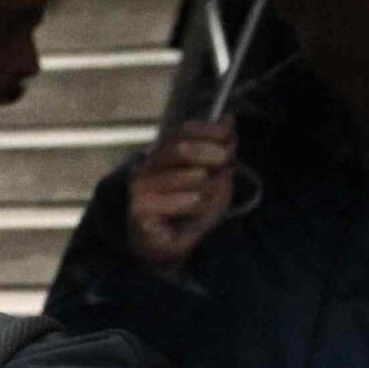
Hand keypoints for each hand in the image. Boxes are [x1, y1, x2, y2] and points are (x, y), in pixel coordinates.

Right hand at [123, 118, 243, 268]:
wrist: (171, 249)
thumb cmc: (191, 212)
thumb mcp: (214, 176)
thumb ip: (220, 148)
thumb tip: (229, 118)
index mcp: (160, 155)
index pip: (183, 130)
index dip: (210, 131)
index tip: (229, 141)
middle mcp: (145, 168)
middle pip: (182, 148)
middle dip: (212, 156)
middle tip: (222, 170)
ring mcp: (139, 189)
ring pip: (188, 177)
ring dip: (207, 190)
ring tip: (202, 202)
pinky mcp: (139, 211)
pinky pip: (183, 201)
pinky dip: (195, 208)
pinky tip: (188, 216)